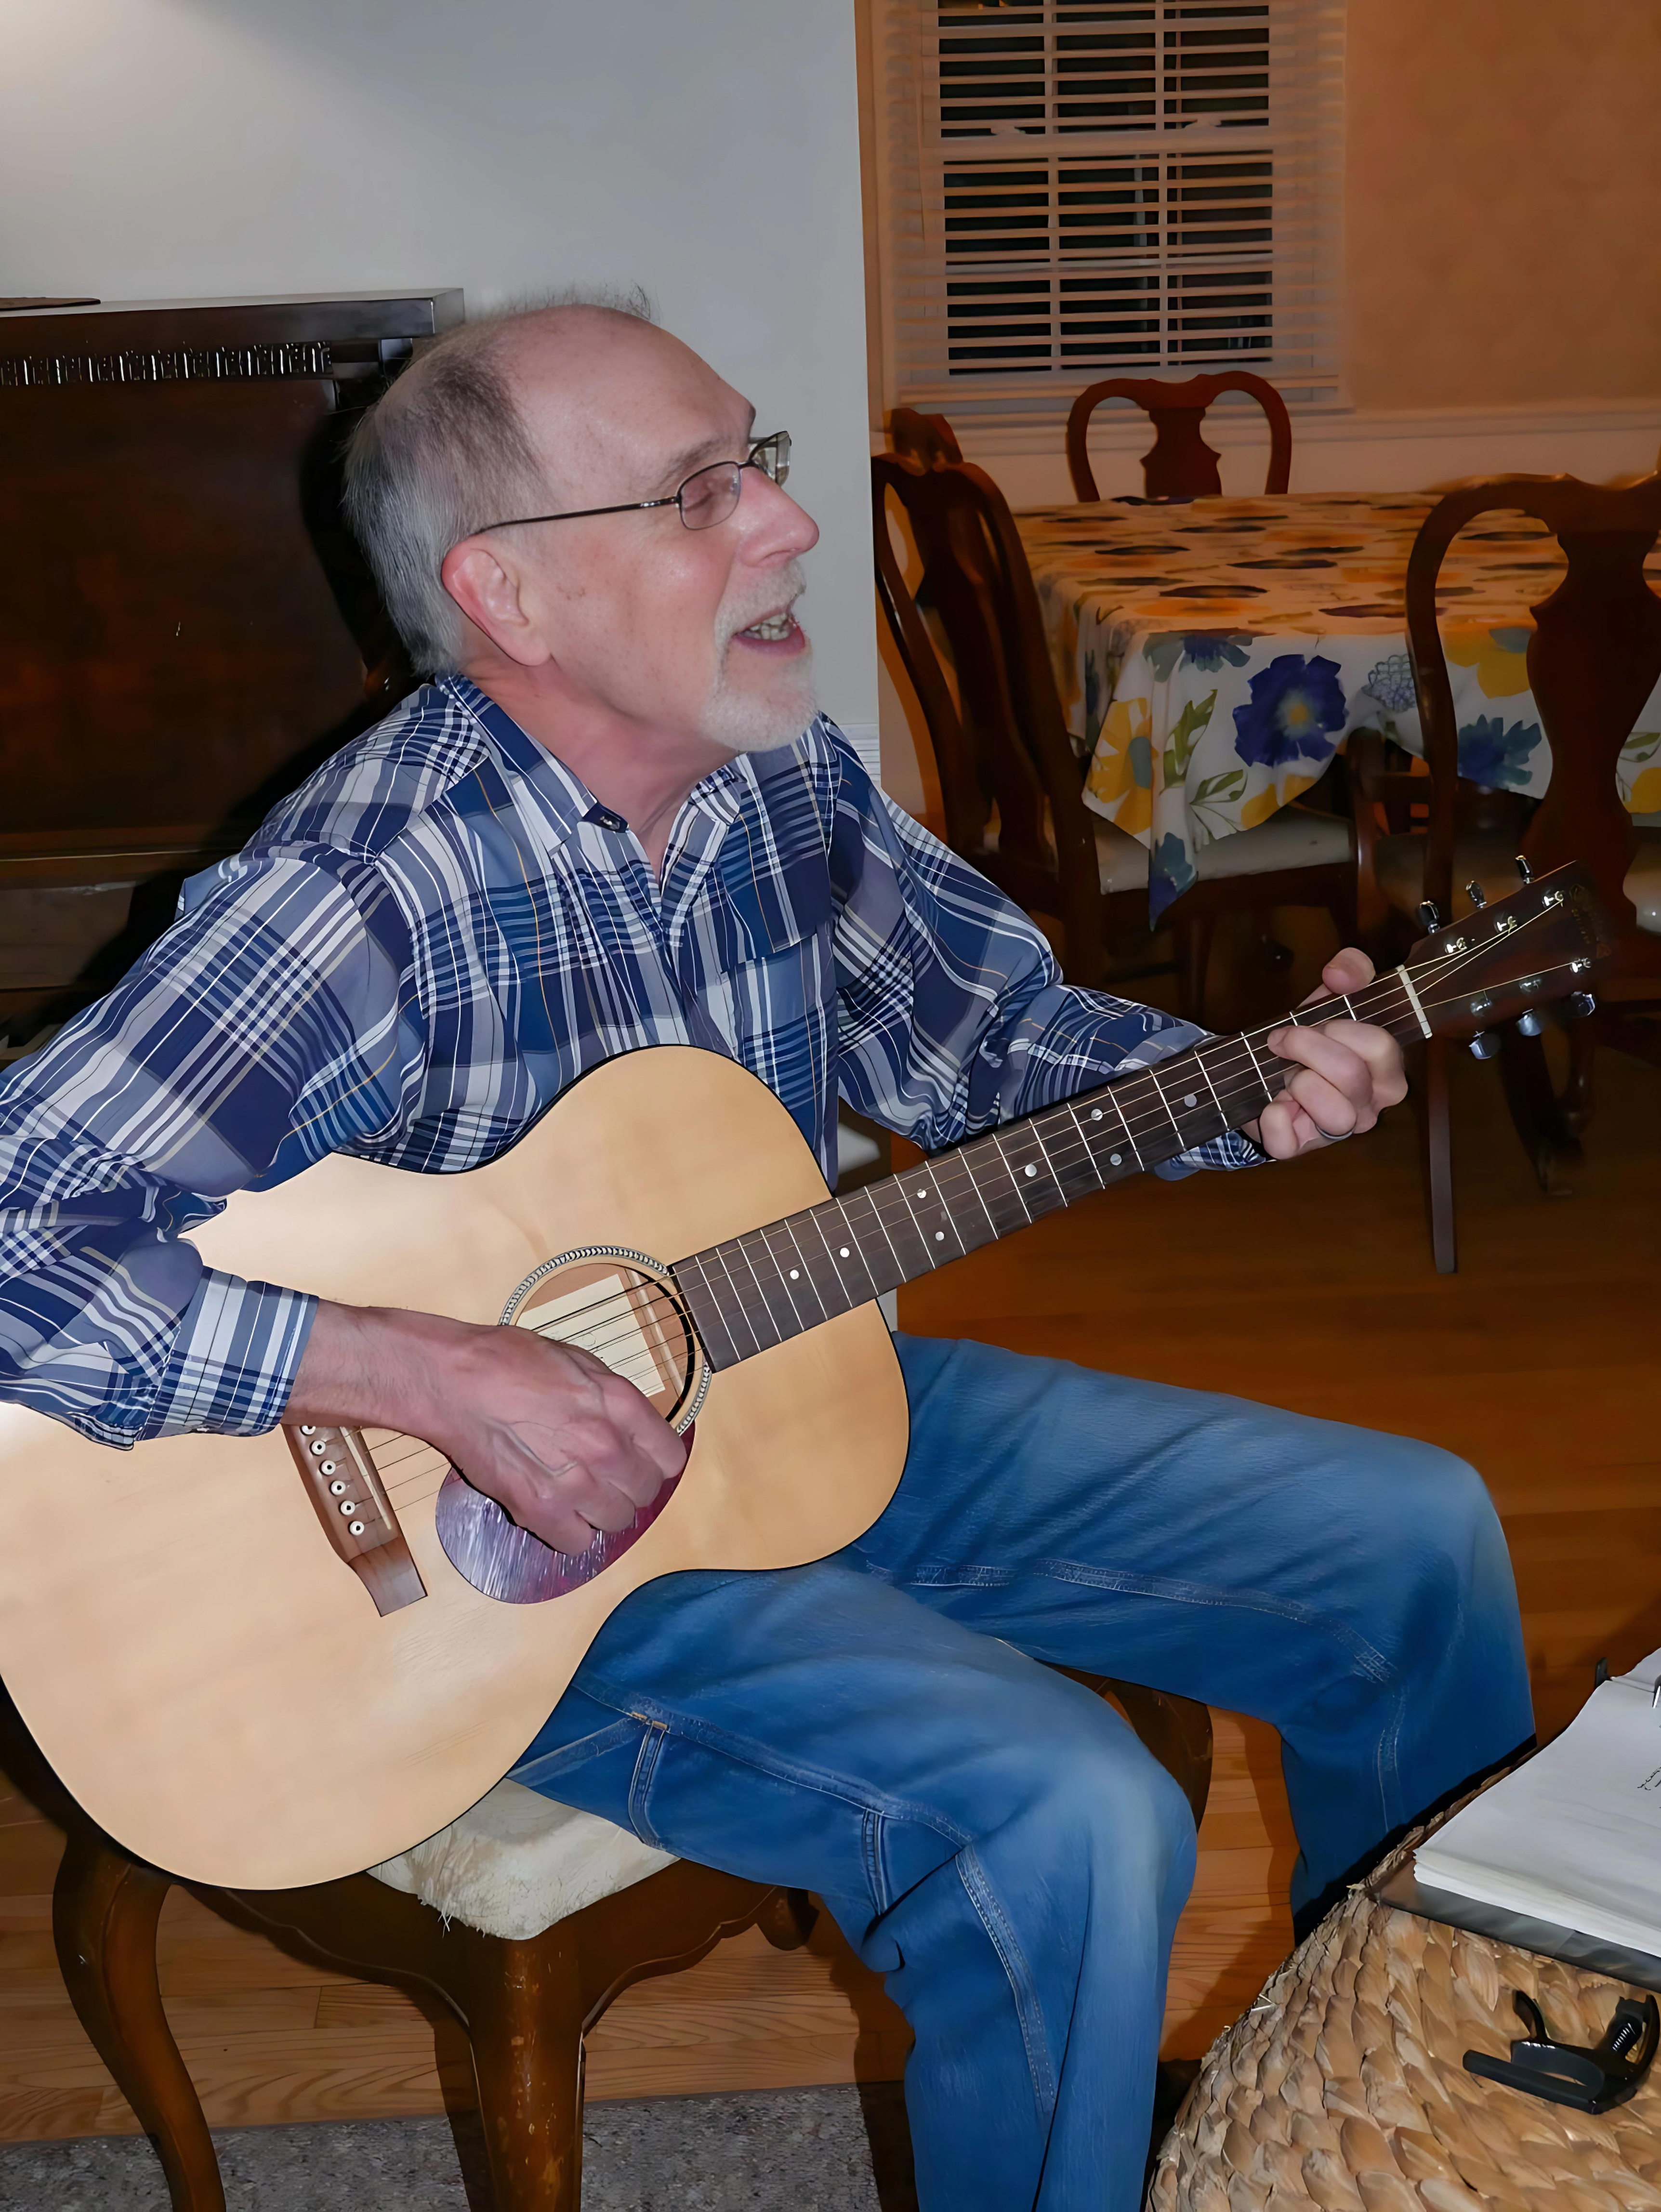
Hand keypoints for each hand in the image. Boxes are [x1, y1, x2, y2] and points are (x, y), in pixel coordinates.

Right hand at [286, 1302, 685, 1554]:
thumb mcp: (576, 1360)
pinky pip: (578, 1542)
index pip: (670, 1456)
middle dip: (627, 1485)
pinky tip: (557, 1511)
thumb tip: (632, 1425)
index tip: (641, 1459)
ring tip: (578, 1492)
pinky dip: (571, 1532)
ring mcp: (573, 1482)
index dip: (656, 1459)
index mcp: (618, 1403)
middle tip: (603, 1475)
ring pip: (617, 1520)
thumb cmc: (507, 1360)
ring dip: (601, 1510)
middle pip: (644, 1492)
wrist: (452, 1380)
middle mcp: (604, 1445)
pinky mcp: (538, 1509)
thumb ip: (611, 1397)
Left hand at [1248, 947, 1408, 1160]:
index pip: (1381, 1046)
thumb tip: (1340, 971)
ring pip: (1334, 1113)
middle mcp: (1371, 1107)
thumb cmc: (1311, 1043)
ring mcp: (1339, 1133)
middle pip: (1350, 1073)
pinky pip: (1288, 1141)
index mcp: (1387, 1072)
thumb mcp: (1331, 1002)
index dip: (1339, 1028)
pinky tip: (1273, 1105)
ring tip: (1288, 1077)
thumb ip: (1350, 974)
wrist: (1265, 1075)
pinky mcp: (1300, 1149)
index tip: (1313, 1022)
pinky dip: (1273, 1119)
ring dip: (1299, 1084)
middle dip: (1307, 1047)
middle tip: (1284, 1043)